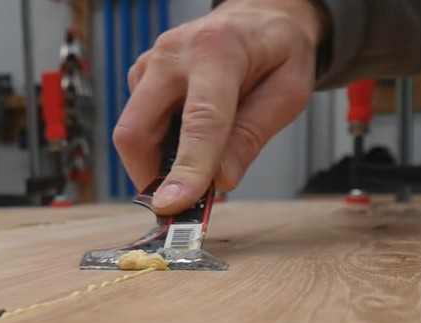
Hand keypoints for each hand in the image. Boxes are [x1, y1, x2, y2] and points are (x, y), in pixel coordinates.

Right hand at [114, 0, 328, 213]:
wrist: (258, 16)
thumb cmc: (276, 50)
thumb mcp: (288, 92)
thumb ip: (252, 135)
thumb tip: (220, 179)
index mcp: (218, 50)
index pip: (198, 121)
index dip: (186, 169)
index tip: (174, 206)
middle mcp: (173, 53)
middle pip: (136, 130)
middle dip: (150, 175)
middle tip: (179, 201)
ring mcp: (150, 63)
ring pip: (132, 133)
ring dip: (157, 162)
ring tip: (196, 162)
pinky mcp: (140, 76)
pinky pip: (138, 124)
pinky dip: (158, 145)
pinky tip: (186, 137)